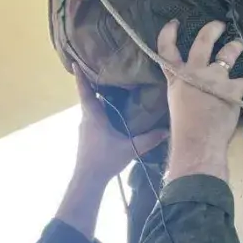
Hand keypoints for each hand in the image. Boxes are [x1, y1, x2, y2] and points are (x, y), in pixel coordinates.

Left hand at [72, 68, 168, 184]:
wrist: (88, 180)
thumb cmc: (105, 160)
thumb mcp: (129, 149)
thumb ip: (148, 139)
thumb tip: (166, 130)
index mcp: (93, 116)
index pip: (85, 92)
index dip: (80, 77)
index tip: (75, 63)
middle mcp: (86, 119)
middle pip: (89, 98)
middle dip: (93, 85)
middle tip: (103, 71)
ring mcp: (85, 129)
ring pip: (91, 109)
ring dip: (98, 99)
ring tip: (111, 90)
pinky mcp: (86, 137)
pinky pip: (93, 118)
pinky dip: (99, 111)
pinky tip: (111, 114)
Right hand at [158, 20, 242, 182]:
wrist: (198, 141)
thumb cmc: (184, 129)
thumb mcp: (176, 104)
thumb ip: (185, 90)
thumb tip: (193, 90)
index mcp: (177, 78)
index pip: (166, 50)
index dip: (168, 34)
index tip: (174, 23)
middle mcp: (195, 72)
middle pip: (202, 42)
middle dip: (212, 29)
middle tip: (219, 24)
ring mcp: (215, 79)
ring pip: (227, 54)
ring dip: (235, 47)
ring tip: (240, 44)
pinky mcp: (233, 90)